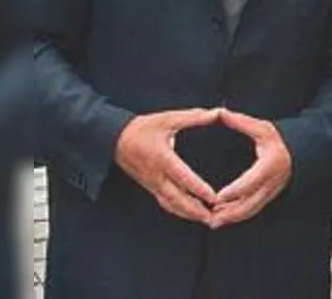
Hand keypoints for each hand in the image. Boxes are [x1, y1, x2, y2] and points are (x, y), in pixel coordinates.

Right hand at [112, 108, 220, 223]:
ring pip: (171, 204)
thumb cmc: (142, 128)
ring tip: (207, 219)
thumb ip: (193, 117)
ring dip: (188, 214)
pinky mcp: (150, 187)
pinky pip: (165, 203)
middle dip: (196, 210)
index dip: (198, 189)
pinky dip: (178, 210)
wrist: (114, 139)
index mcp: (162, 158)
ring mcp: (152, 184)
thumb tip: (217, 112)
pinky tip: (190, 214)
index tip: (213, 197)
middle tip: (215, 217)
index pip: (183, 178)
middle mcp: (157, 175)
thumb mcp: (167, 119)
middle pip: (177, 199)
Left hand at [209, 108, 292, 227]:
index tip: (217, 197)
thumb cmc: (279, 139)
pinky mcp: (269, 198)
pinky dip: (238, 217)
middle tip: (210, 216)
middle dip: (230, 213)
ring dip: (232, 218)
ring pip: (251, 210)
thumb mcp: (263, 128)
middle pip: (250, 203)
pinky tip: (224, 218)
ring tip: (213, 221)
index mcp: (270, 164)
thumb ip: (241, 122)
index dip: (234, 191)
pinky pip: (253, 210)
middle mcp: (272, 182)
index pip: (251, 181)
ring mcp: (271, 192)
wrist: (299, 152)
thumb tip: (220, 112)